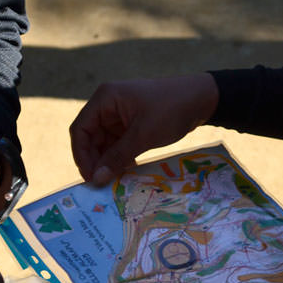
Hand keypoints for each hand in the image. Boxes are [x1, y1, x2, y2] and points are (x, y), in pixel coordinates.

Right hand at [69, 73, 218, 184]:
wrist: (202, 98)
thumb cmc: (171, 110)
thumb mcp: (143, 135)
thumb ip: (117, 157)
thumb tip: (96, 178)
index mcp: (105, 99)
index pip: (80, 129)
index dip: (81, 155)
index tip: (90, 177)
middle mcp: (108, 105)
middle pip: (90, 137)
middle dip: (95, 160)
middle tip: (101, 184)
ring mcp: (119, 115)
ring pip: (104, 143)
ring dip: (108, 161)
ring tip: (113, 181)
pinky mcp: (131, 123)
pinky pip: (118, 143)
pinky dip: (119, 157)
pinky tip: (125, 172)